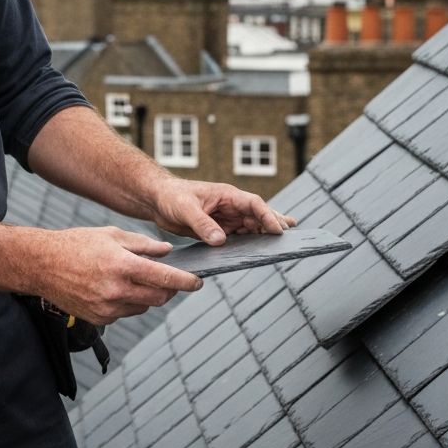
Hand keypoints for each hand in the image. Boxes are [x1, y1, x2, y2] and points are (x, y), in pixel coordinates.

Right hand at [35, 226, 202, 324]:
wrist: (42, 264)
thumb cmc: (75, 244)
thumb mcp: (111, 234)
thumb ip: (142, 244)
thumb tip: (167, 252)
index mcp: (121, 265)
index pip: (164, 277)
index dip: (186, 281)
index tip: (198, 282)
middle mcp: (116, 290)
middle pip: (159, 297)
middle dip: (170, 289)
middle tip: (171, 279)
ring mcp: (107, 308)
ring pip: (143, 307)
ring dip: (148, 295)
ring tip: (136, 279)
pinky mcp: (99, 319)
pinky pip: (125, 313)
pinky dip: (129, 302)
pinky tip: (116, 287)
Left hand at [149, 178, 296, 244]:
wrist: (157, 201)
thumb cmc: (171, 196)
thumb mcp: (185, 209)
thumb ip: (202, 224)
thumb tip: (221, 241)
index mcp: (226, 195)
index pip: (254, 204)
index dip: (268, 216)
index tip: (279, 230)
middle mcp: (230, 206)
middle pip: (259, 216)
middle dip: (275, 226)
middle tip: (290, 241)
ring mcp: (226, 219)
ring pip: (252, 228)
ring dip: (266, 237)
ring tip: (284, 248)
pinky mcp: (219, 230)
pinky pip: (239, 238)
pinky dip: (251, 244)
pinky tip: (261, 252)